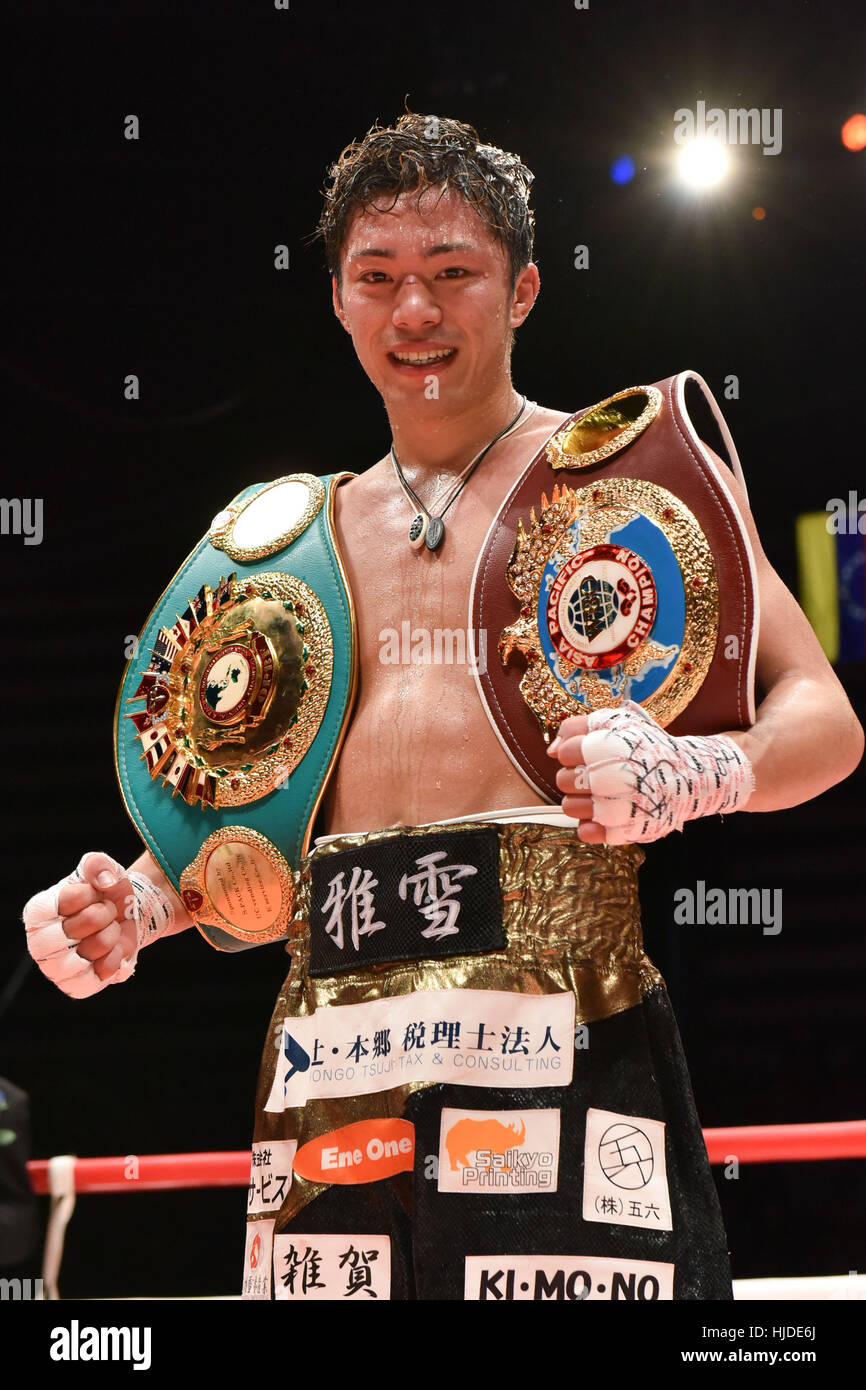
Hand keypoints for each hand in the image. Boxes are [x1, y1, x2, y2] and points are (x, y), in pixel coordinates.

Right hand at [23, 852, 137, 997]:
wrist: (123, 918)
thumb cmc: (103, 894)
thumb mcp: (101, 869)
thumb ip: (98, 864)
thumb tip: (105, 881)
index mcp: (37, 912)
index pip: (65, 901)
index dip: (90, 894)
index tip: (94, 893)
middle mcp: (39, 943)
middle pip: (77, 928)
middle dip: (102, 915)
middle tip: (105, 912)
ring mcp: (55, 968)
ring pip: (89, 953)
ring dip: (110, 936)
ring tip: (108, 930)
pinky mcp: (75, 986)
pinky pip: (100, 975)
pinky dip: (115, 959)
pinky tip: (111, 950)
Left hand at [547, 700, 754, 844]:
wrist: (688, 777)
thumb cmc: (646, 747)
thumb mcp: (617, 722)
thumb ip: (577, 728)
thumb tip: (551, 750)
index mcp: (610, 746)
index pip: (565, 752)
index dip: (573, 752)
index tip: (588, 753)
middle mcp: (614, 777)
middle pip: (563, 780)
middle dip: (573, 776)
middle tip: (592, 775)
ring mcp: (619, 807)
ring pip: (569, 807)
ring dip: (578, 800)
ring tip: (598, 794)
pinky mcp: (624, 831)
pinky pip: (586, 832)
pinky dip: (589, 824)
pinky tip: (603, 812)